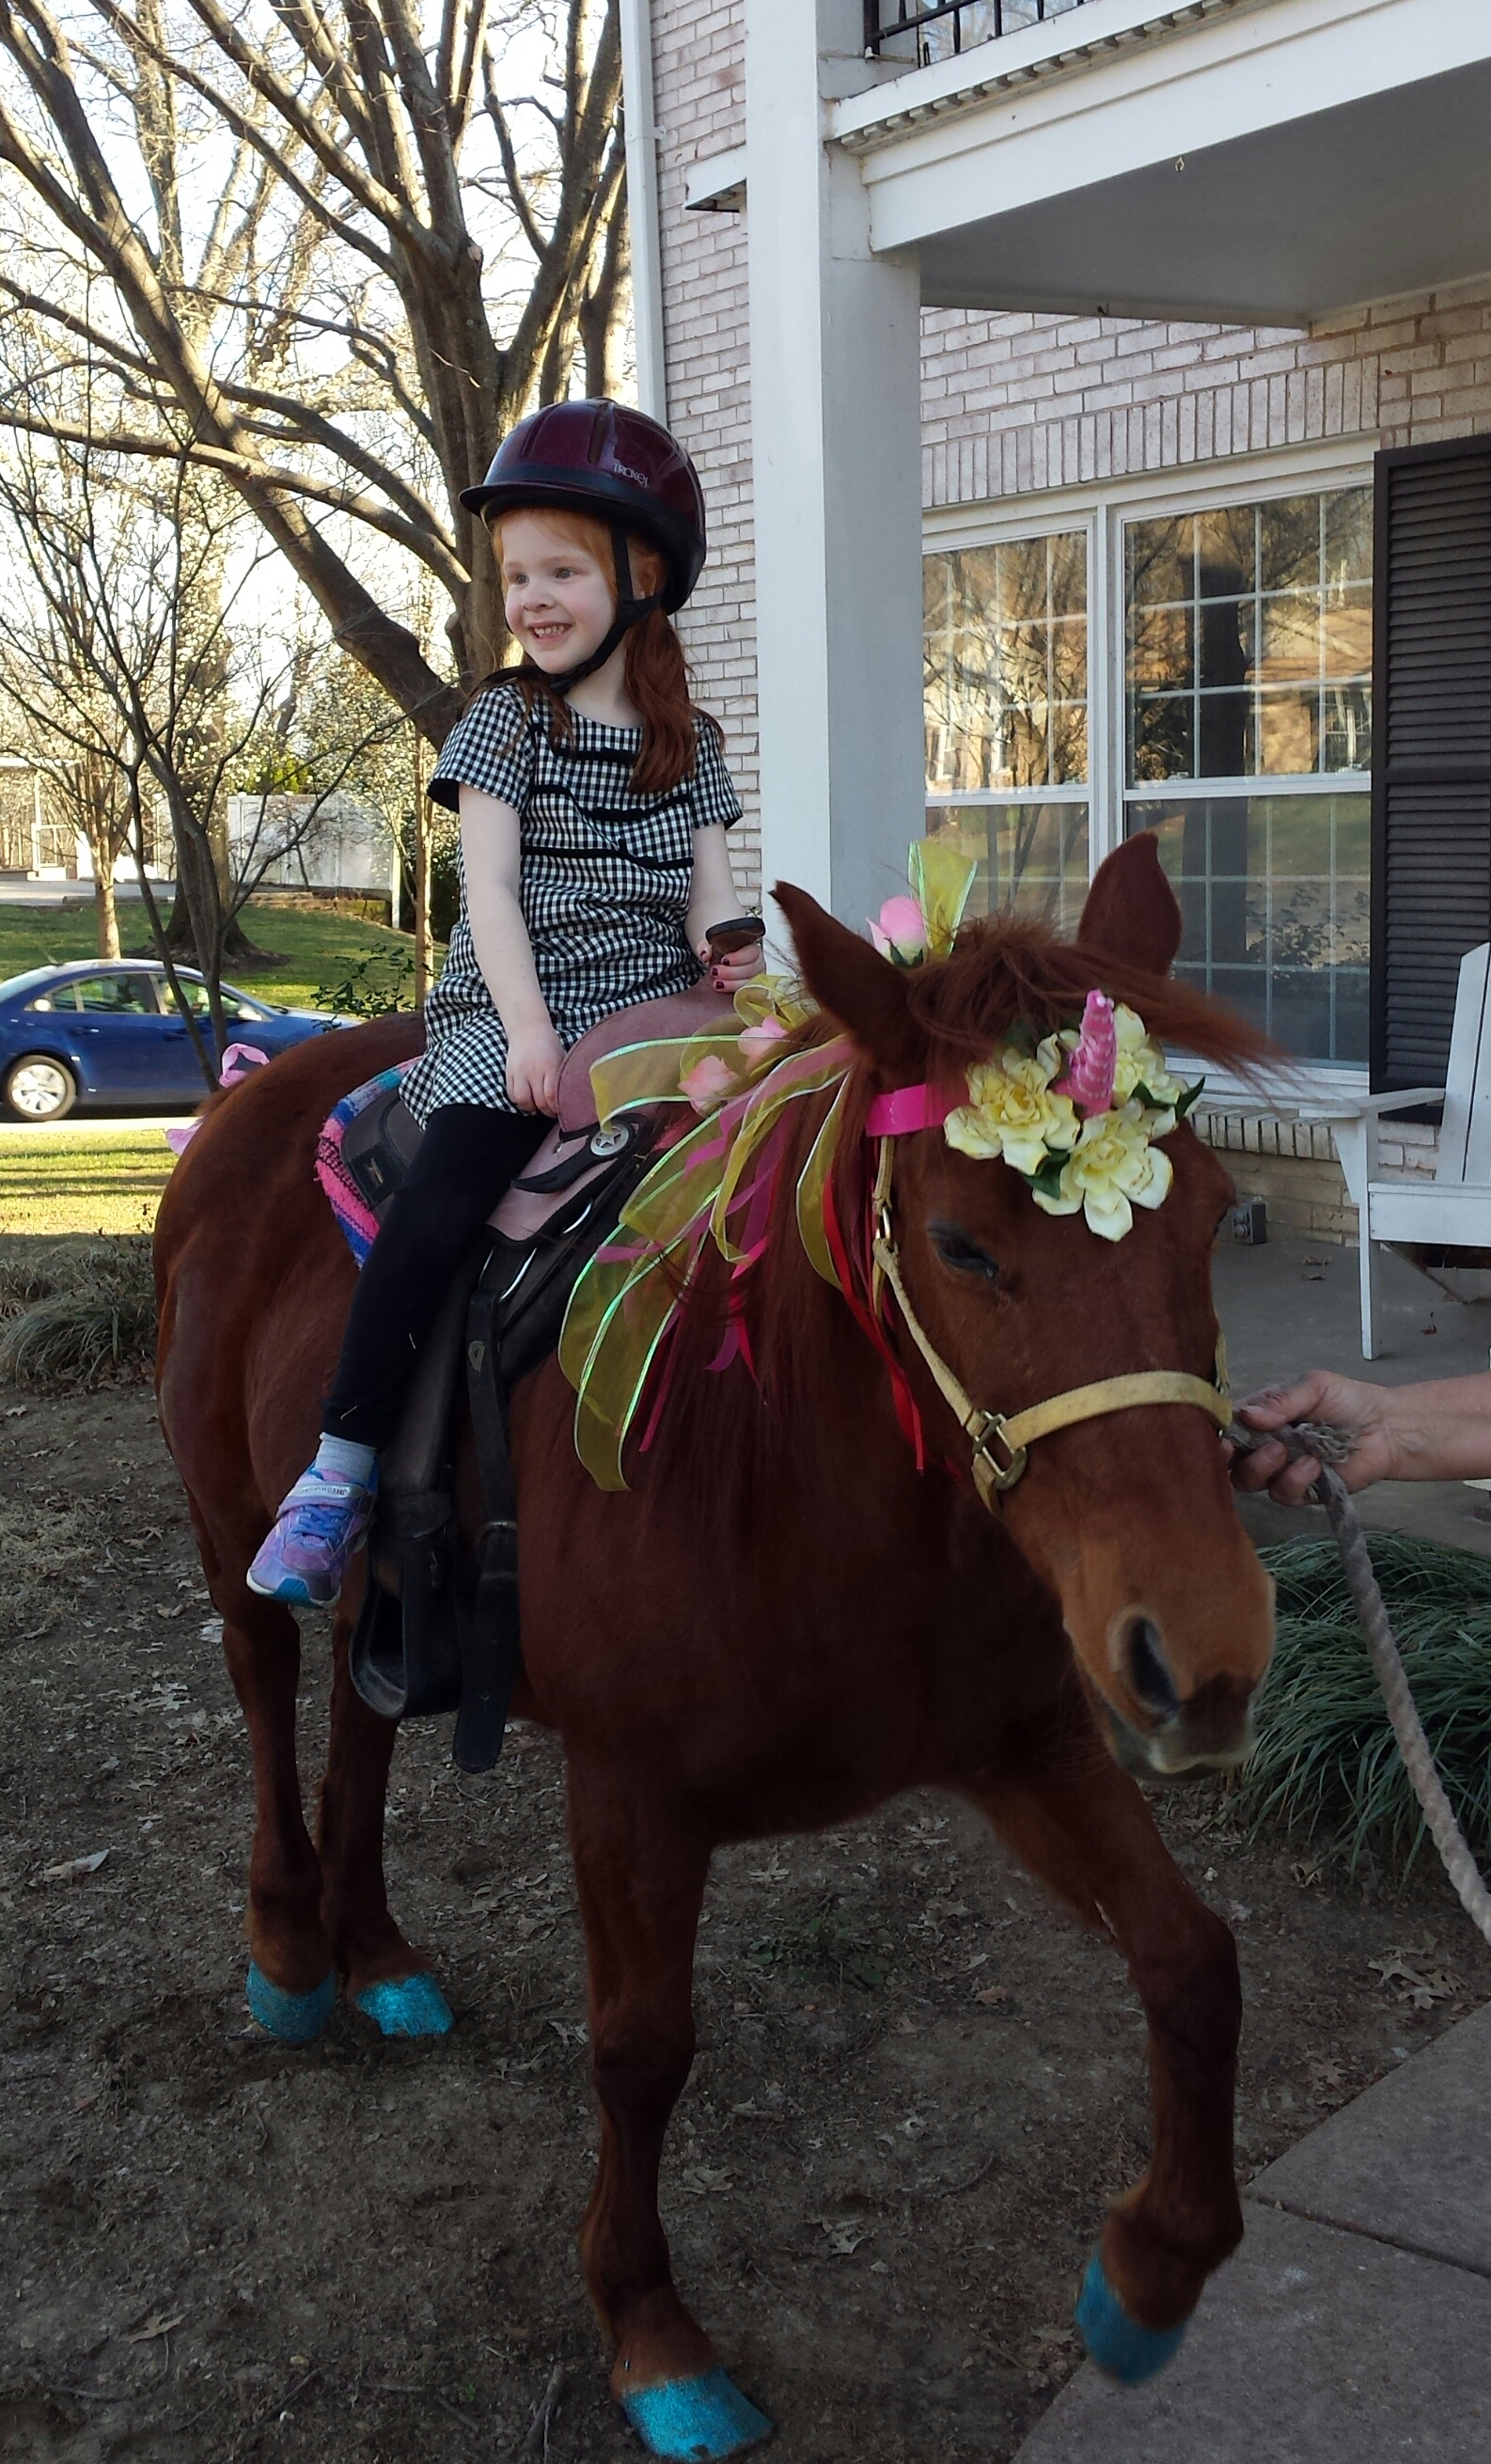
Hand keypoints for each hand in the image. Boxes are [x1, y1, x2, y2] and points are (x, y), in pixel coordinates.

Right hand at [504, 1017, 564, 1113]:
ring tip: (538, 1104)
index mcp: (550, 1066)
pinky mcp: (509, 1073)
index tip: (562, 1110)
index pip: (552, 1096)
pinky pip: (512, 1095)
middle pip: (539, 1101)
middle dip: (547, 1111)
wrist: (528, 1029)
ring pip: (523, 1100)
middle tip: (552, 1111)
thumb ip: (562, 1078)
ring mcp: (519, 1072)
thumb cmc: (549, 1045)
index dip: (557, 1108)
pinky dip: (520, 1100)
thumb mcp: (561, 1059)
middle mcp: (533, 1070)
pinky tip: (527, 1097)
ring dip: (532, 1107)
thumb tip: (569, 1099)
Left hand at [699, 937, 765, 993]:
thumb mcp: (708, 947)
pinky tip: (726, 992)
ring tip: (717, 984)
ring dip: (733, 984)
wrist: (717, 968)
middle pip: (753, 969)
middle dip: (733, 972)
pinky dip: (738, 994)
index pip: (753, 952)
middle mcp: (757, 963)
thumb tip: (705, 954)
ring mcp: (756, 978)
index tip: (724, 960)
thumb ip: (704, 947)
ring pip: (752, 983)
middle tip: (715, 972)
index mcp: (750, 947)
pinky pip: (750, 994)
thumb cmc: (717, 955)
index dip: (739, 957)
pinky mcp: (752, 990)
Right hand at [1226, 1370, 1398, 1503]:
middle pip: (1232, 1463)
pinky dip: (1295, 1480)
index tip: (1222, 1440)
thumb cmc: (1348, 1401)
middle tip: (1271, 1447)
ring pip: (1251, 1482)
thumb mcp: (1314, 1387)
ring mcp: (1281, 1471)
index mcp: (1261, 1417)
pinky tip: (1316, 1466)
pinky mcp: (1301, 1492)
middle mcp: (1264, 1446)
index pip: (1228, 1429)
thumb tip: (1245, 1416)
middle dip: (1240, 1458)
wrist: (1386, 1428)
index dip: (1219, 1437)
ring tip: (1290, 1453)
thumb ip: (1280, 1401)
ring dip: (1266, 1469)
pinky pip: (1283, 1494)